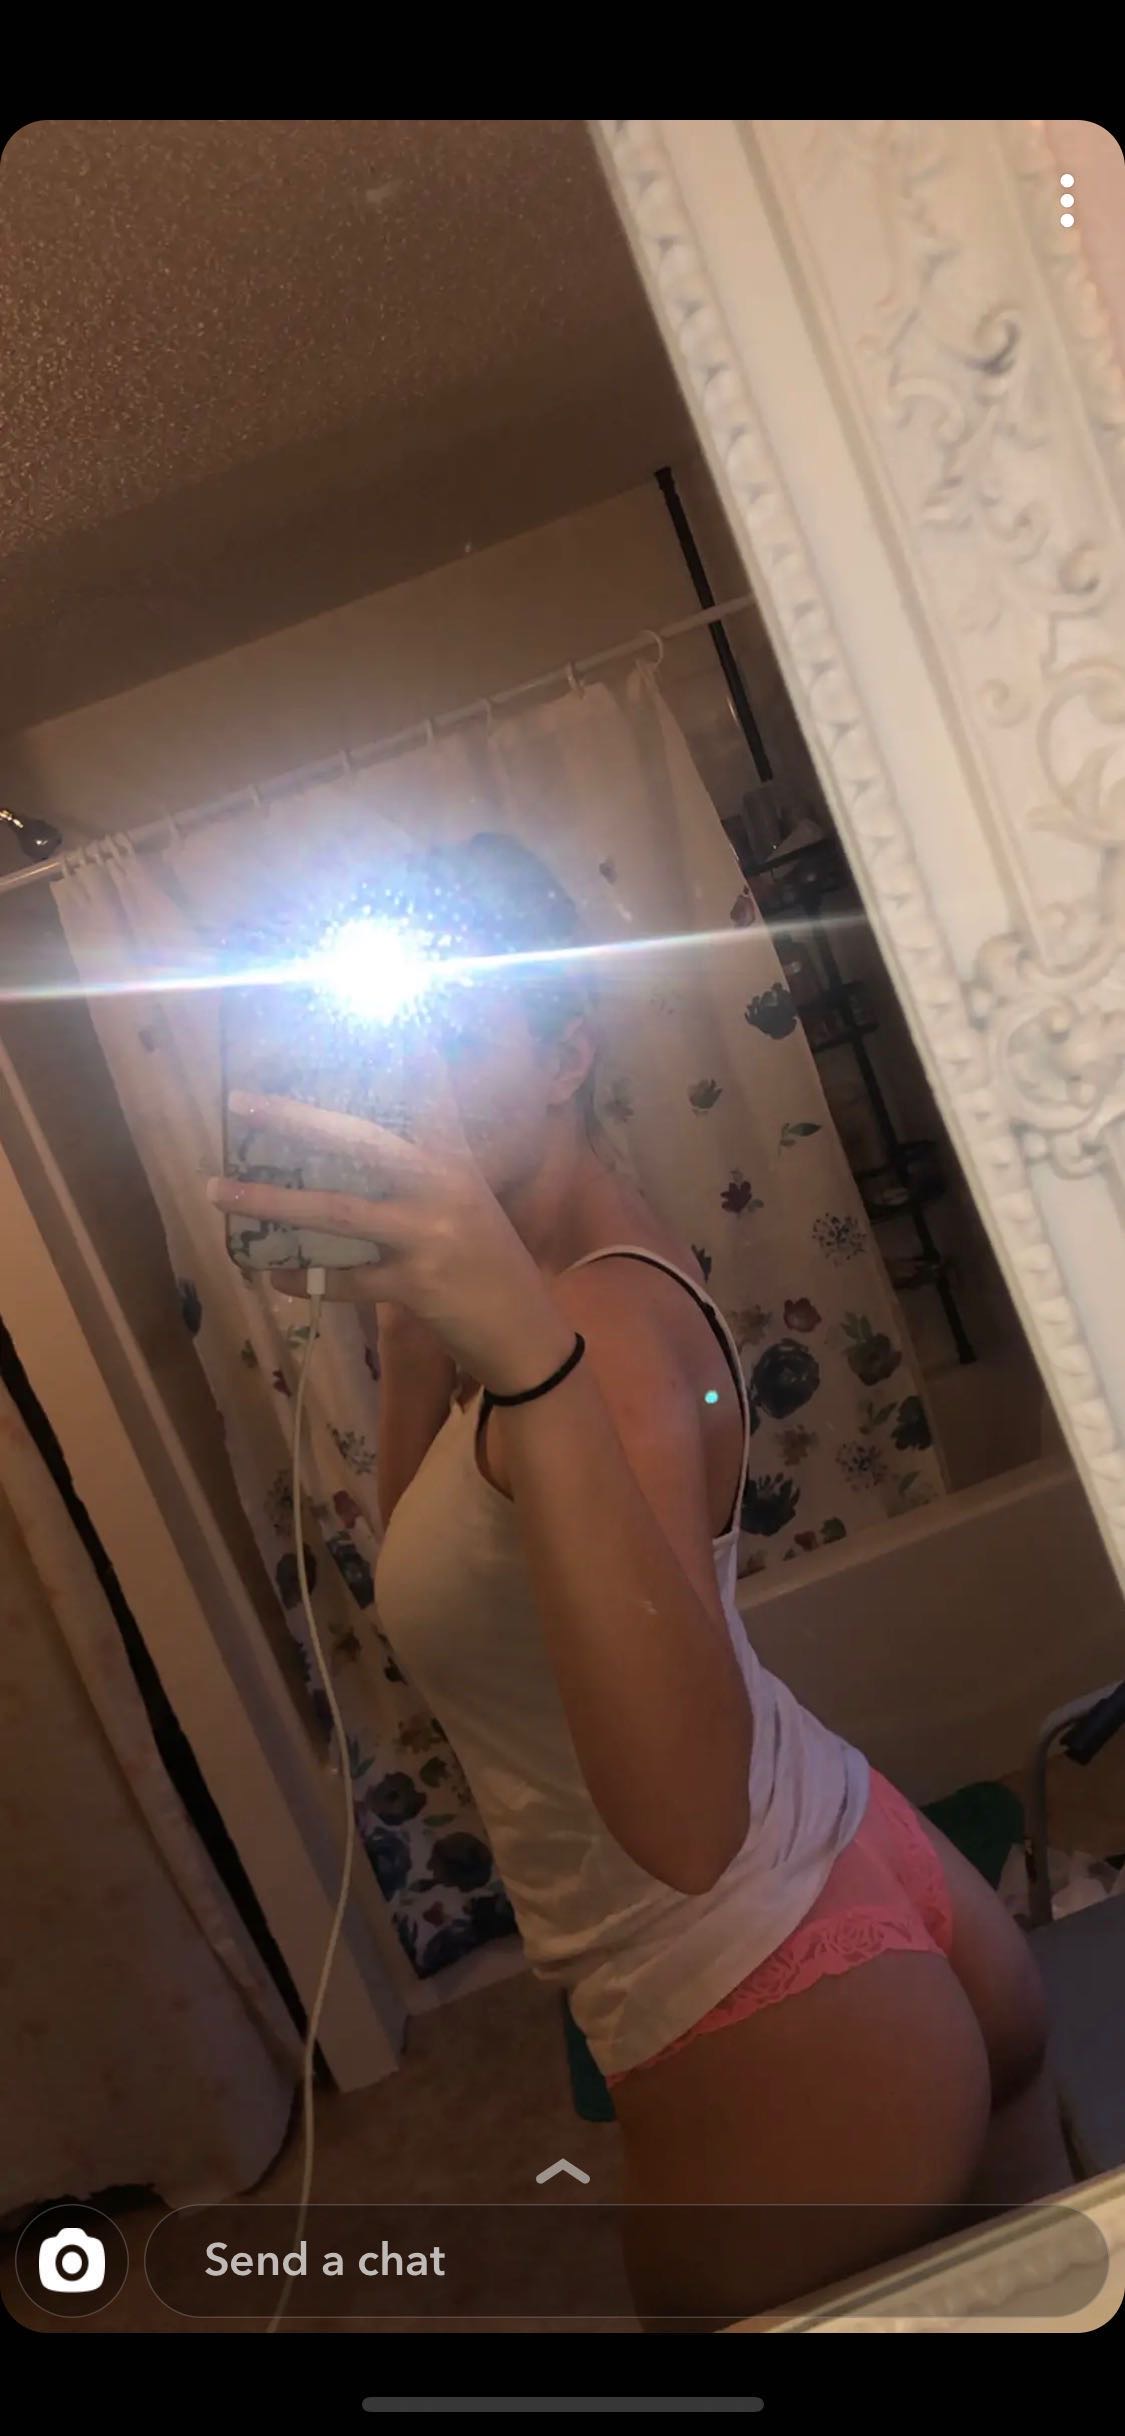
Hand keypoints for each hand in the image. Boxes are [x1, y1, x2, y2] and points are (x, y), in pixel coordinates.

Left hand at [207, 1049, 573, 1395]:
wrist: (525, 1332)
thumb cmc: (492, 1264)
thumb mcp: (468, 1205)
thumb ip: (424, 1177)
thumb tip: (359, 1155)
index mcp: (456, 1162)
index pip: (428, 1095)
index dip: (405, 1055)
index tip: (377, 1009)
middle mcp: (442, 1189)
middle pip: (360, 1143)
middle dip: (295, 1120)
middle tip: (240, 1101)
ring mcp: (428, 1237)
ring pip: (336, 1211)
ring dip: (272, 1200)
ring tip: (219, 1191)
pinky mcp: (415, 1286)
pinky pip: (343, 1279)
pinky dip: (304, 1278)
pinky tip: (274, 1274)